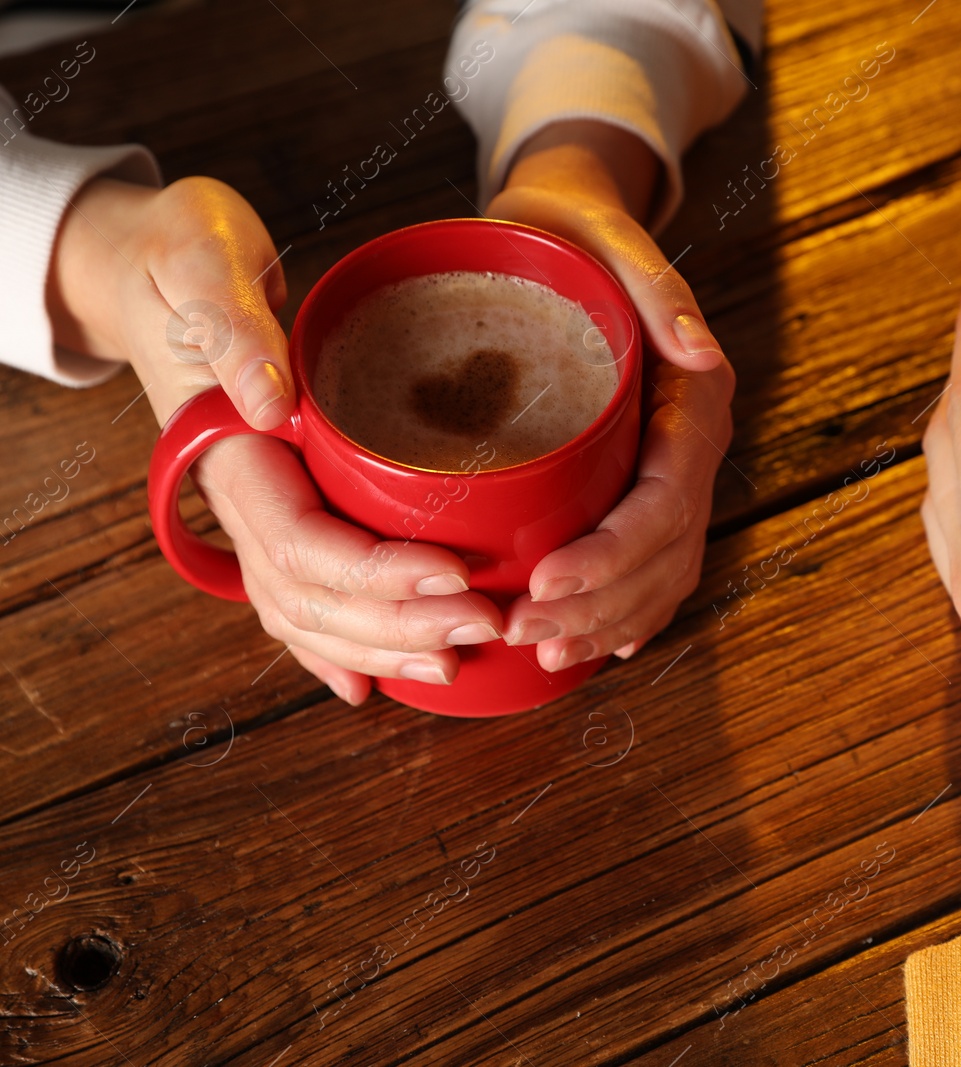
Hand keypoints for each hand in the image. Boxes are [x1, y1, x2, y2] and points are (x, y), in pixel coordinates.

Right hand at [49, 176, 491, 703]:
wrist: (157, 266)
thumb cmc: (187, 251)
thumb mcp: (204, 259)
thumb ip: (234, 328)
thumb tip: (271, 403)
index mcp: (230, 452)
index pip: (301, 542)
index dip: (378, 572)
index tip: (457, 573)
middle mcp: (240, 498)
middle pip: (313, 597)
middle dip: (401, 625)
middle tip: (490, 624)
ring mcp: (254, 515)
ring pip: (310, 614)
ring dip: (383, 648)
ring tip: (460, 660)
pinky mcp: (280, 512)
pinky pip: (302, 600)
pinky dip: (337, 648)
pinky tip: (374, 683)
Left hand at [485, 121, 733, 671]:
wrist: (570, 226)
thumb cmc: (575, 232)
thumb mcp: (608, 238)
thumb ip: (658, 291)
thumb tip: (698, 351)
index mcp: (694, 399)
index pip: (665, 498)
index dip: (612, 552)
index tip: (546, 579)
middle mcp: (692, 445)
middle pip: (663, 551)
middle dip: (599, 604)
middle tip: (526, 632)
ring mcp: (672, 471)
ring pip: (660, 571)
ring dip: (609, 620)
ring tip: (545, 651)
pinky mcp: (641, 483)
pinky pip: (650, 565)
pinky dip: (625, 610)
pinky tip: (592, 644)